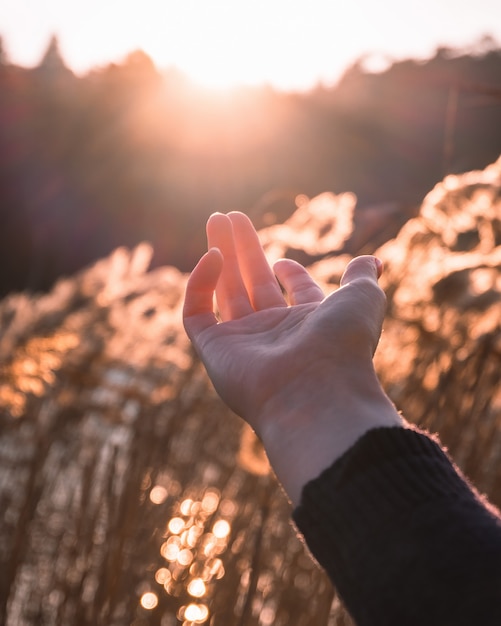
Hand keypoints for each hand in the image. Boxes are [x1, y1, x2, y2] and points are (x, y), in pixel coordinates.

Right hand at [183, 212, 402, 502]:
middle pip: (252, 283)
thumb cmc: (343, 346)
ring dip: (219, 252)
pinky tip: (213, 256)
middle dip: (243, 249)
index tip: (283, 260)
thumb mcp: (362, 300)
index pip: (292, 294)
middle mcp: (274, 333)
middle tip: (230, 217)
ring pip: (224, 290)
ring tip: (215, 217)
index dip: (288, 273)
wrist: (317, 392)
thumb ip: (361, 277)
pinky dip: (200, 284)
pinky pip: (197, 313)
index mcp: (307, 324)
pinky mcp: (214, 350)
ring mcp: (242, 342)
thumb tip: (374, 261)